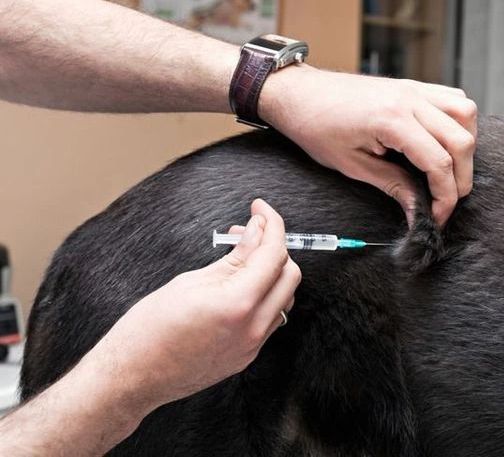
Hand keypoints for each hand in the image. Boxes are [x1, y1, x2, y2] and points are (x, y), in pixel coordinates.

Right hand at [84, 199, 299, 410]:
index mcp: (238, 304)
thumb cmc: (148, 329)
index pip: (273, 254)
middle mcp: (253, 327)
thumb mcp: (190, 281)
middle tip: (246, 231)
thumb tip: (257, 233)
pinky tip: (240, 284)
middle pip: (289, 275)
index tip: (260, 209)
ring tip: (240, 256)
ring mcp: (252, 346)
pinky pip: (270, 318)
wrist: (132, 378)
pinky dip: (264, 295)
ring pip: (284, 297)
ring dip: (271, 272)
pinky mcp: (246, 356)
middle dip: (274, 247)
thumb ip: (233, 257)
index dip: (271, 224)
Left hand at [259, 65, 477, 225]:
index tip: (438, 216)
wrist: (299, 94)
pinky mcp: (412, 85)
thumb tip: (417, 211)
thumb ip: (392, 186)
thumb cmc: (316, 127)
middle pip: (462, 140)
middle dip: (460, 178)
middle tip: (444, 200)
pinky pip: (453, 99)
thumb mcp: (352, 165)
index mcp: (392, 120)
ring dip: (464, 146)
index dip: (445, 196)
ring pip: (466, 114)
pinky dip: (457, 122)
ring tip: (448, 170)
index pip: (439, 162)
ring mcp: (413, 88)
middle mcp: (410, 99)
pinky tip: (443, 141)